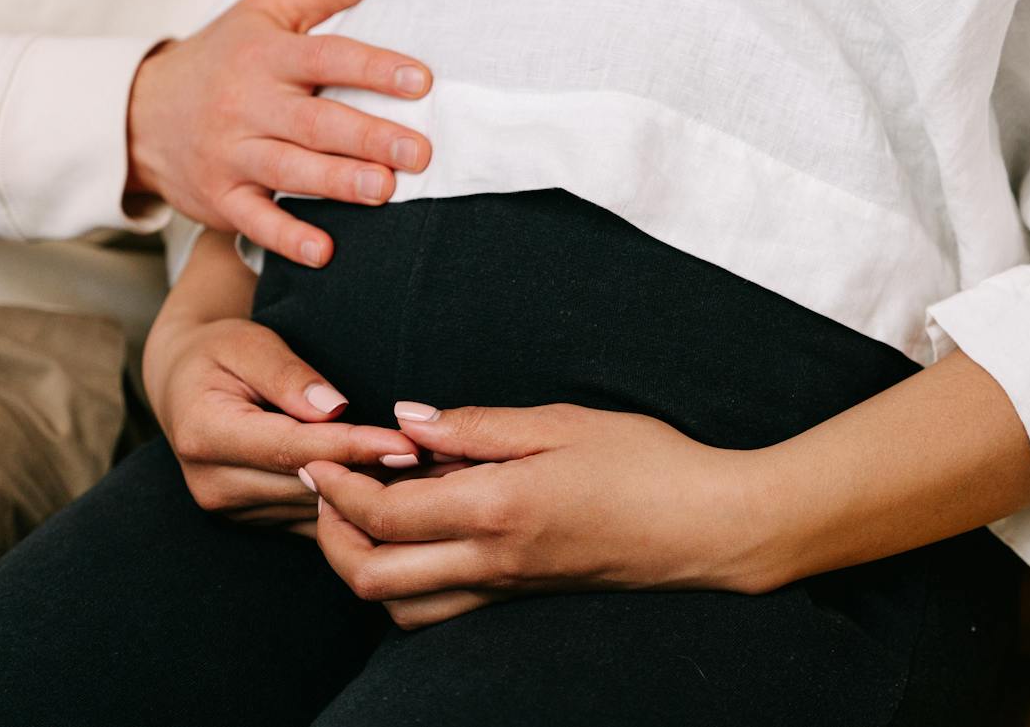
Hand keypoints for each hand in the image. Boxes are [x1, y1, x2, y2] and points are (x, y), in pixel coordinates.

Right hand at [127, 0, 432, 266]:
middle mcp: (247, 103)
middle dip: (367, 136)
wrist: (140, 110)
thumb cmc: (225, 53)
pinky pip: (255, 219)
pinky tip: (324, 251)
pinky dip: (287, 238)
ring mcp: (231, 153)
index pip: (327, 56)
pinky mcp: (221, 197)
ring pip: (288, 169)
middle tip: (418, 152)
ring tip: (383, 191)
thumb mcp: (270, 6)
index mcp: (267, 54)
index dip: (374, 67)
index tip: (421, 80)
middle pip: (314, 120)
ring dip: (337, 183)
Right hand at [143, 315, 420, 532]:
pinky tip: (402, 492)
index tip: (405, 443)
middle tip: (438, 465)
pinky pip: (314, 520)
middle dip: (374, 476)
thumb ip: (287, 374)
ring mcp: (231, 510)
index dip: (353, 447)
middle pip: (309, 486)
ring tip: (431, 479)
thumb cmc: (221, 352)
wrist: (184, 385)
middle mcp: (214, 484)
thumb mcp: (247, 343)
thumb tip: (333, 408)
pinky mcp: (252, 521)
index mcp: (205, 435)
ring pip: (316, 511)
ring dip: (372, 497)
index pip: (293, 447)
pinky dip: (356, 507)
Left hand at [301, 403, 764, 628]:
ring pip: (400, 607)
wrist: (711, 527)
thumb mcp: (564, 422)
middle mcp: (492, 561)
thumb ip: (478, 425)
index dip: (337, 488)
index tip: (318, 456)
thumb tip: (410, 420)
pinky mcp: (523, 597)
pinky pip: (440, 609)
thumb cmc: (648, 463)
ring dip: (365, 566)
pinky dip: (407, 582)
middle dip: (331, 537)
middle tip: (328, 489)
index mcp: (497, 509)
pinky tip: (420, 536)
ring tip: (366, 512)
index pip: (385, 514)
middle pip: (372, 577)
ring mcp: (507, 588)